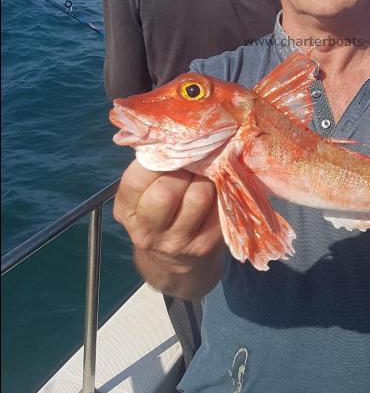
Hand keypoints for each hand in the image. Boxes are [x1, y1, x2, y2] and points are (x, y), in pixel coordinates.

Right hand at [113, 160, 224, 282]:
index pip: (136, 180)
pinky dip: (220, 190)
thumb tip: (171, 131)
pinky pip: (219, 206)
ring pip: (198, 195)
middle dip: (183, 168)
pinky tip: (217, 186)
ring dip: (205, 177)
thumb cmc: (158, 211)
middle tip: (191, 159)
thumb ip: (151, 167)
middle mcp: (148, 232)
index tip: (169, 150)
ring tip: (204, 171)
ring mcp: (179, 242)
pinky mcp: (207, 244)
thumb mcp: (142, 193)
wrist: (175, 261)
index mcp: (126, 213)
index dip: (157, 158)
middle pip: (167, 191)